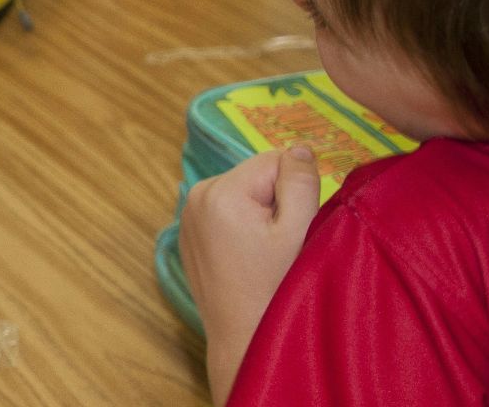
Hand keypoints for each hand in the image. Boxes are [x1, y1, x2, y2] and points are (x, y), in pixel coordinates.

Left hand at [179, 145, 320, 399]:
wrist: (244, 341)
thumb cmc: (274, 289)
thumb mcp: (298, 230)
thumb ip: (301, 181)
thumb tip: (299, 147)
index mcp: (219, 191)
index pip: (275, 160)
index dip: (295, 190)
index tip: (292, 227)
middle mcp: (195, 196)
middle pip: (256, 176)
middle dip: (276, 201)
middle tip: (278, 244)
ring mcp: (188, 216)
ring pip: (243, 194)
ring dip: (260, 214)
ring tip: (263, 254)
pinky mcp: (189, 234)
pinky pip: (227, 213)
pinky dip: (242, 227)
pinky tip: (247, 259)